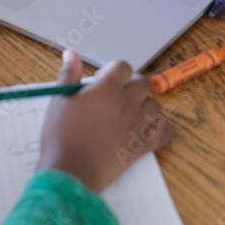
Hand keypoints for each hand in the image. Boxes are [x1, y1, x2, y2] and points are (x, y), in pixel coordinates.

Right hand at [36, 50, 173, 192]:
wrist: (71, 170)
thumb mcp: (59, 100)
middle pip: (143, 83)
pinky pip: (164, 133)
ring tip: (131, 112)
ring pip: (155, 105)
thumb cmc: (61, 136)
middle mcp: (126, 102)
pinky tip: (156, 128)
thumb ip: (68, 74)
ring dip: (146, 105)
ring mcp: (137, 124)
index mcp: (106, 88)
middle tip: (119, 94)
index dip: (114, 71)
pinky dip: (163, 129)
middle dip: (133, 84)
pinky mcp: (142, 145)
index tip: (102, 81)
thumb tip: (71, 54)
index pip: (123, 66)